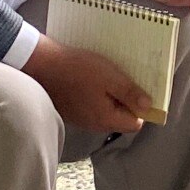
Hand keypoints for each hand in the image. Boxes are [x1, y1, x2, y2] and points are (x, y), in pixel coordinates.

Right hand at [23, 36, 149, 134]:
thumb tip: (148, 106)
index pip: (135, 123)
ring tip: (108, 75)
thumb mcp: (110, 77)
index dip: (141, 107)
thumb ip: (130, 93)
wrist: (41, 65)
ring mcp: (81, 117)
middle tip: (124, 78)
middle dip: (126, 99)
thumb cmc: (77, 70)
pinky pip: (92, 104)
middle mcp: (94, 124)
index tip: (141, 89)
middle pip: (121, 117)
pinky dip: (96, 93)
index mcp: (106, 119)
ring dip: (111, 94)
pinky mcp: (72, 109)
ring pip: (106, 109)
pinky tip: (92, 77)